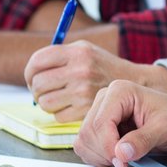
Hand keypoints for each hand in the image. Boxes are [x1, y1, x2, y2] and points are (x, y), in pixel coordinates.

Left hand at [26, 41, 166, 121]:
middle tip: (45, 89)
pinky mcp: (86, 110)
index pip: (37, 61)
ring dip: (48, 103)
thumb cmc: (106, 67)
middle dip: (37, 89)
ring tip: (59, 98)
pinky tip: (71, 106)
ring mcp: (83, 91)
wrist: (136, 83)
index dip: (30, 71)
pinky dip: (61, 114)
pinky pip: (58, 116)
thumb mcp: (87, 50)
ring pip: (45, 102)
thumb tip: (32, 69)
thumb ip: (60, 55)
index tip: (33, 76)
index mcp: (78, 52)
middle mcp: (80, 70)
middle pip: (38, 83)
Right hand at [75, 81, 166, 166]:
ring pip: (83, 142)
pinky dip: (99, 158)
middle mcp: (105, 100)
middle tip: (127, 163)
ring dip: (100, 157)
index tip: (124, 162)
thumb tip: (121, 152)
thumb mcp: (165, 129)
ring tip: (125, 159)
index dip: (108, 147)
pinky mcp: (99, 128)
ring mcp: (100, 113)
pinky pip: (86, 148)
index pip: (100, 124)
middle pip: (88, 133)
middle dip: (105, 154)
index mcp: (120, 91)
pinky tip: (118, 158)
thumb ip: (143, 140)